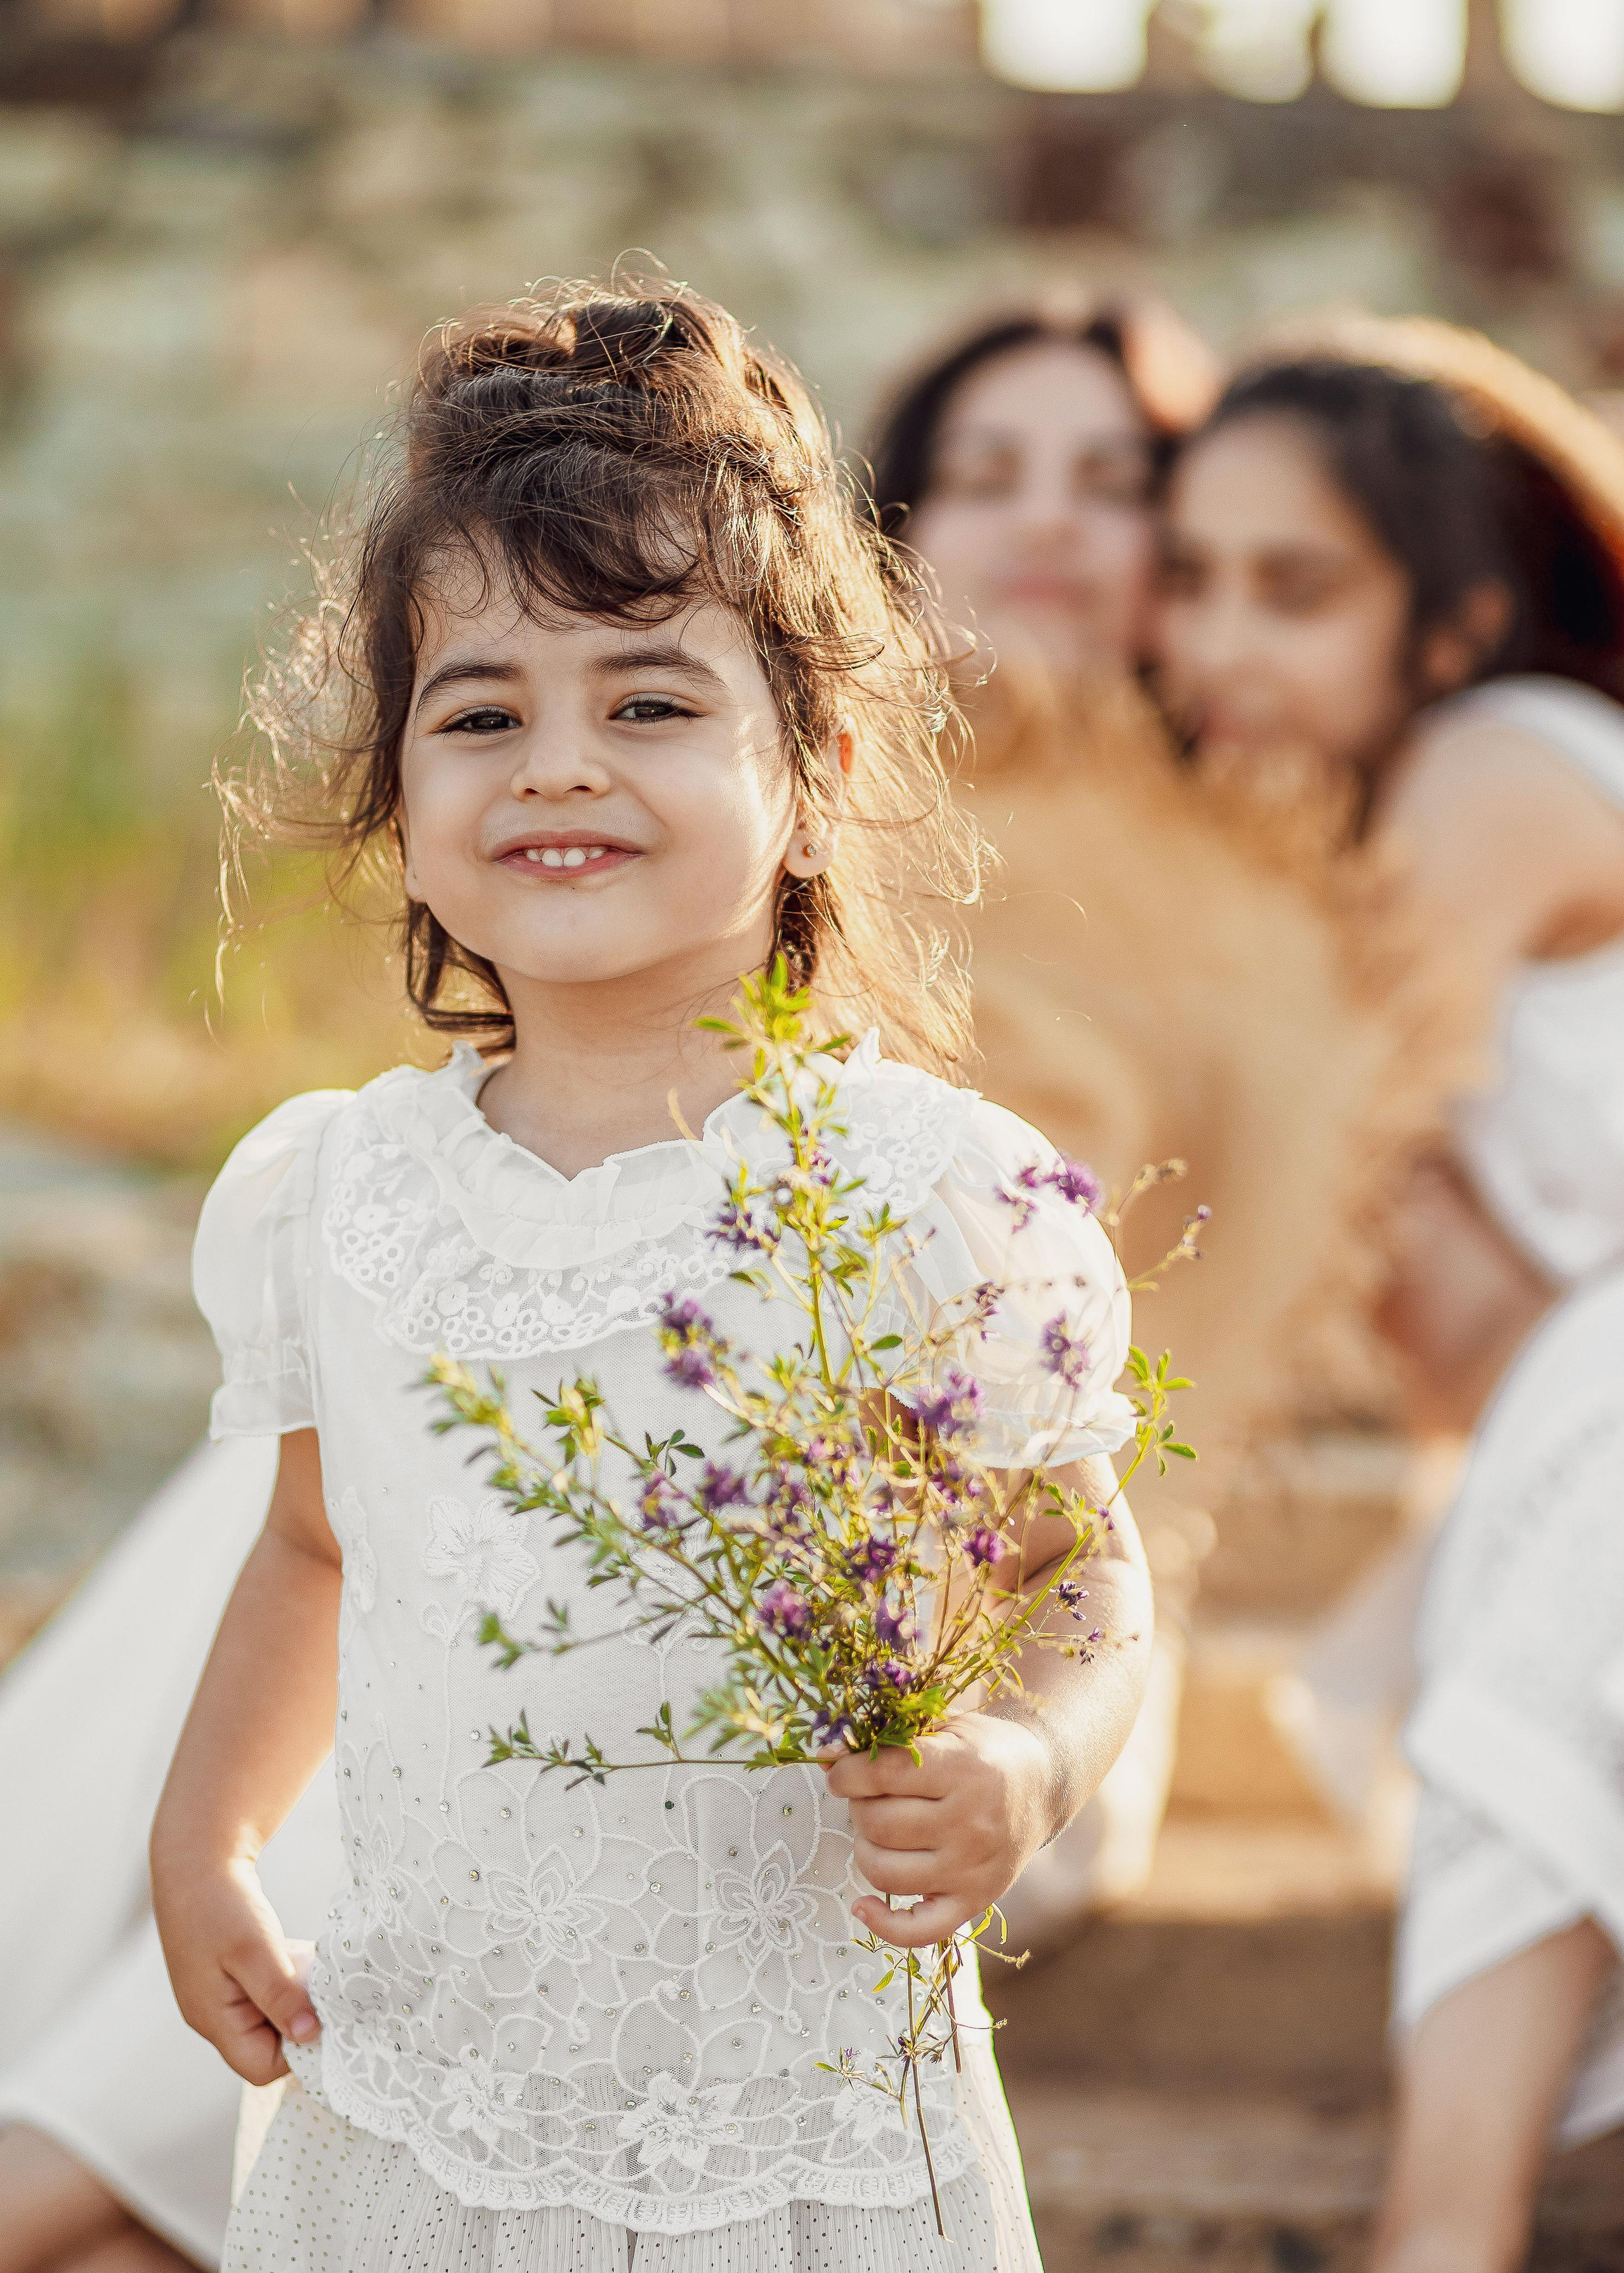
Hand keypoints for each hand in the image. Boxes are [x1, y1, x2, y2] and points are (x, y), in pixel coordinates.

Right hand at [153, 1853, 320, 2084]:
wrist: (195, 1861)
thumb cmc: (219, 1903)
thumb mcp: (254, 1948)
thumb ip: (280, 1994)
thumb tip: (310, 2035)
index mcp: (213, 2020)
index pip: (261, 2067)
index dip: (297, 2050)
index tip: (323, 2014)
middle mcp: (215, 2016)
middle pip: (268, 2046)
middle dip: (300, 2019)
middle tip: (320, 1985)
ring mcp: (223, 1996)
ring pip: (272, 2017)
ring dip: (297, 1996)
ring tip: (307, 1965)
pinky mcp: (232, 1976)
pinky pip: (269, 1994)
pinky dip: (288, 1979)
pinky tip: (296, 1954)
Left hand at [822, 1713, 1053, 1948]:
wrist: (1042, 1784)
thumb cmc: (982, 1750)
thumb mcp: (945, 1727)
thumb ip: (891, 1739)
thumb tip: (826, 1755)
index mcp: (963, 1768)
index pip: (883, 1773)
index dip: (847, 1772)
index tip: (839, 1771)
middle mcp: (970, 1822)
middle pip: (879, 1823)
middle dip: (858, 1808)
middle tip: (868, 1798)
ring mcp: (972, 1868)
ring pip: (886, 1872)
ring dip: (865, 1849)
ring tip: (875, 1833)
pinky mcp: (975, 1901)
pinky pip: (919, 1930)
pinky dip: (883, 1924)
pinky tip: (863, 1905)